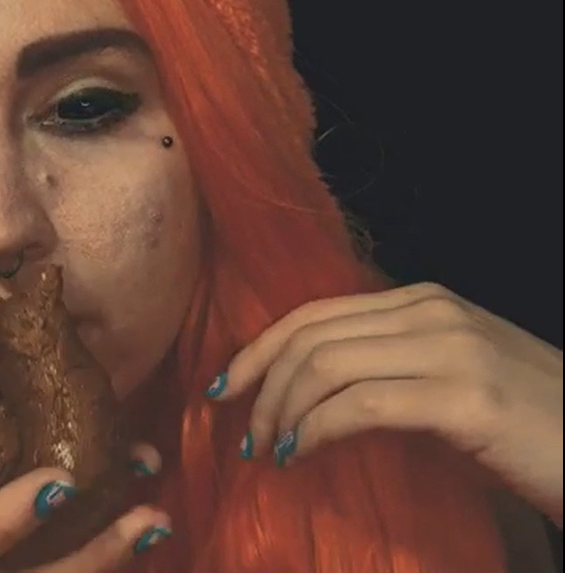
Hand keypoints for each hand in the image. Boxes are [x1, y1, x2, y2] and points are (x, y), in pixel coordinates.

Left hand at [206, 283, 563, 525]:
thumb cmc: (530, 426)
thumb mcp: (450, 379)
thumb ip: (388, 367)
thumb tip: (306, 392)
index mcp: (425, 301)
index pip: (314, 313)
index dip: (258, 348)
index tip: (226, 386)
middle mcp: (433, 312)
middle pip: (309, 336)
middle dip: (258, 384)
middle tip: (240, 432)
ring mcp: (450, 350)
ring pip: (323, 366)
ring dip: (279, 412)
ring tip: (267, 450)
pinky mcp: (463, 399)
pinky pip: (357, 406)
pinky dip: (313, 430)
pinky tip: (299, 454)